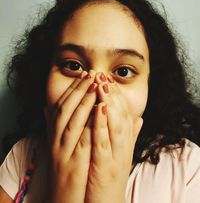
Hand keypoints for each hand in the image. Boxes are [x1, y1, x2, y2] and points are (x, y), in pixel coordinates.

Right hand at [44, 70, 96, 202]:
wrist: (63, 193)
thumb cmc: (64, 164)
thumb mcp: (57, 142)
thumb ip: (53, 125)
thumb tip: (46, 108)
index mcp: (54, 133)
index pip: (62, 105)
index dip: (73, 88)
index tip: (84, 74)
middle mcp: (56, 139)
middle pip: (66, 109)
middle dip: (79, 89)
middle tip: (92, 74)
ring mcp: (64, 150)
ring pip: (73, 121)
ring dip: (84, 102)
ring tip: (96, 86)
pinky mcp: (74, 162)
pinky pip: (83, 141)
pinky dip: (91, 125)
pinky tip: (100, 111)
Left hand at [85, 73, 142, 202]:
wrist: (107, 202)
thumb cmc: (111, 173)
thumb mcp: (122, 151)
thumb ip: (130, 134)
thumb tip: (139, 118)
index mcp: (125, 140)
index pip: (124, 112)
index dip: (116, 94)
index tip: (107, 79)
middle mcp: (124, 144)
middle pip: (121, 114)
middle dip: (111, 93)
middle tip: (102, 74)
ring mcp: (116, 154)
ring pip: (115, 123)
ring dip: (109, 102)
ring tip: (101, 84)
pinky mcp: (106, 164)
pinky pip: (104, 141)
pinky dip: (102, 124)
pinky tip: (98, 108)